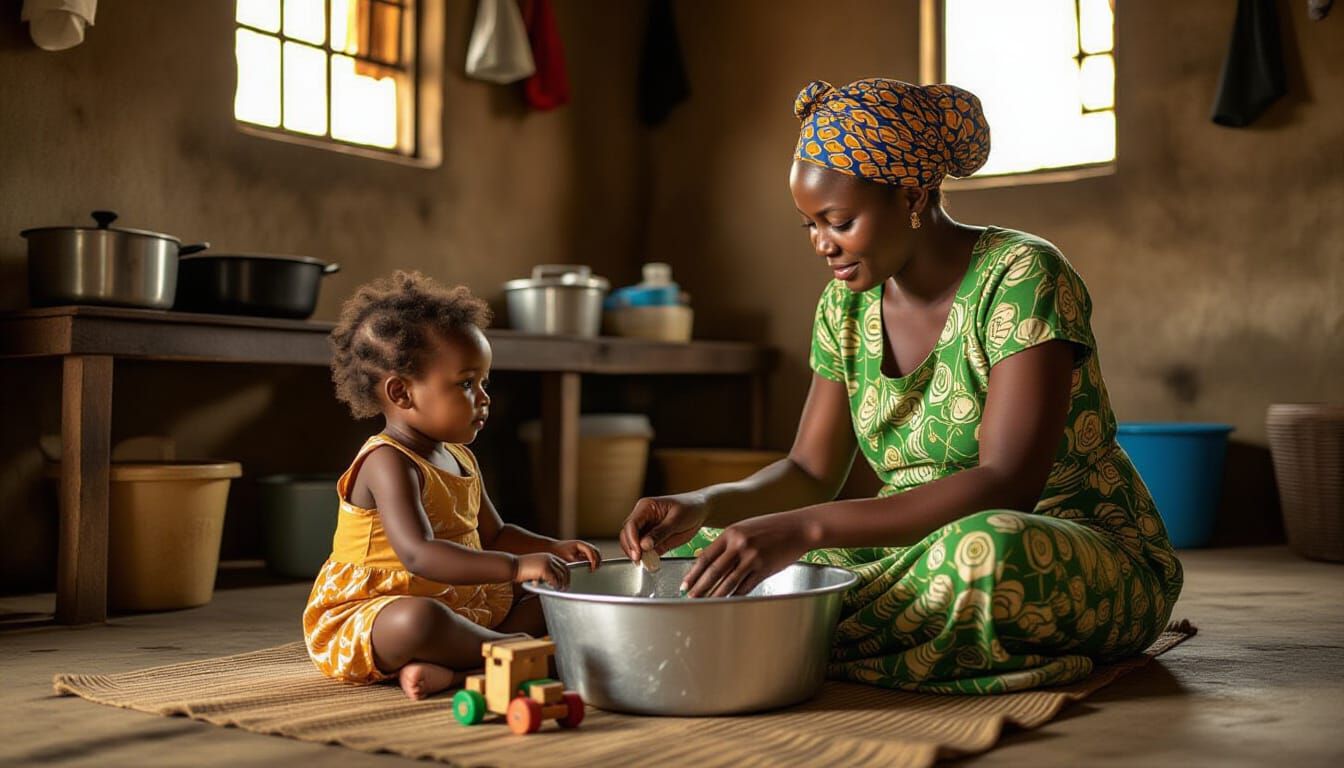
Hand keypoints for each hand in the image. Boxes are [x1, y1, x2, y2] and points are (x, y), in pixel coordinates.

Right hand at [514, 552, 569, 588]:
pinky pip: (554, 579)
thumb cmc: (521, 569)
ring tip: (560, 590)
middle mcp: (549, 558)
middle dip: (566, 580)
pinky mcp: (544, 569)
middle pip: (564, 569)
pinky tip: (553, 589)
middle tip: (565, 588)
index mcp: (548, 556)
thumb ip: (544, 571)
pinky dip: (555, 585)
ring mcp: (547, 563)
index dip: (566, 573)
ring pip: (561, 575)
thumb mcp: (535, 567)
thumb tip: (551, 581)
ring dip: (561, 584)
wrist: (512, 565)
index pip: (563, 564)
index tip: (566, 581)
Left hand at [549, 539, 601, 570]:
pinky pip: (590, 557)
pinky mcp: (581, 552)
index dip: (594, 560)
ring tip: (593, 569)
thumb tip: (587, 567)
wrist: (550, 549)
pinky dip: (592, 562)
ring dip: (596, 561)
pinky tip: (589, 568)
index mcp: (580, 544)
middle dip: (598, 561)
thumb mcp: (568, 559)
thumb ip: (578, 562)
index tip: (593, 569)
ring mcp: (582, 548)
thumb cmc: (558, 552)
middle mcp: (583, 545)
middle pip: (596, 552)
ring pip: (594, 554)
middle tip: (595, 570)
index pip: (592, 551)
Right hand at [619, 493, 709, 562]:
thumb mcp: (677, 519)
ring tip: (645, 563)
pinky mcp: (651, 540)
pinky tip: (650, 563)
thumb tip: (644, 545)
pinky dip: (645, 557)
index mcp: (646, 507)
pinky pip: (644, 550)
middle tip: (639, 561)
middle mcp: (642, 518)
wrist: (700, 511)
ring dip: (636, 554)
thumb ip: (660, 532)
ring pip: (632, 543)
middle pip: (627, 534)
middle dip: (630, 548)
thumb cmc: (690, 509)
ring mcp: (645, 529)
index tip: (638, 553)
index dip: (632, 539)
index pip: (631, 524)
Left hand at [681, 512, 808, 597]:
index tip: (685, 584)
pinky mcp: (764, 569)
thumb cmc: (771, 527)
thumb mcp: (745, 528)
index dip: (693, 573)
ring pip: (728, 582)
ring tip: (705, 603)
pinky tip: (728, 601)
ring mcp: (752, 557)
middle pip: (713, 571)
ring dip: (715, 595)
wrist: (798, 528)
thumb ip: (728, 543)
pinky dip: (735, 595)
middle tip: (690, 598)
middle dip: (700, 587)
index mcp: (731, 533)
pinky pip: (745, 586)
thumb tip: (709, 560)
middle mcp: (739, 545)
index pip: (706, 557)